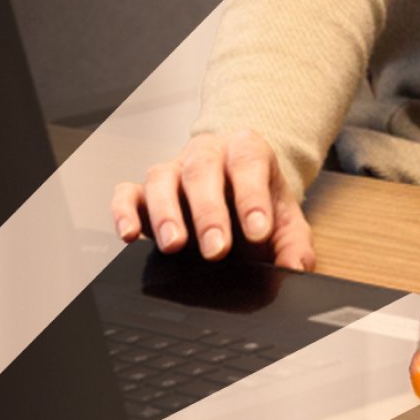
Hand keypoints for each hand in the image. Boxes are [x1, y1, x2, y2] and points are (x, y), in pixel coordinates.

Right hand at [108, 129, 315, 270]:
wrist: (238, 183)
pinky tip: (130, 234)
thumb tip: (296, 268)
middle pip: (202, 171)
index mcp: (246, 150)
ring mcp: (173, 169)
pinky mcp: (145, 190)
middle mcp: (206, 154)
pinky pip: (127, 193)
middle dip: (208, 212)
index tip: (258, 231)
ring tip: (175, 245)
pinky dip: (124, 211)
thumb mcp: (286, 219)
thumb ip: (295, 244)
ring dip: (165, 213)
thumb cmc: (259, 200)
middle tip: (216, 248)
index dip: (252, 197)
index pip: (249, 163)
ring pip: (161, 179)